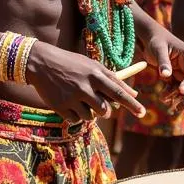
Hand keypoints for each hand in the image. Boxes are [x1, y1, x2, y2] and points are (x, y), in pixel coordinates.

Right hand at [25, 42, 145, 122]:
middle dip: (105, 111)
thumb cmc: (73, 65)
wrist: (41, 63)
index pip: (119, 93)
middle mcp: (85, 87)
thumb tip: (133, 93)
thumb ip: (113, 79)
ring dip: (89, 113)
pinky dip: (75, 116)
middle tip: (99, 105)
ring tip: (80, 100)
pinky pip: (75, 120)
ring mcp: (71, 98)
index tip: (142, 113)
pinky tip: (69, 104)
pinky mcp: (59, 107)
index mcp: (95, 74)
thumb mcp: (93, 66)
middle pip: (105, 110)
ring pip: (90, 117)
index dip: (132, 104)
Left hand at [143, 24, 183, 110]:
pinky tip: (163, 97)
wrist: (151, 38)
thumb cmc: (156, 40)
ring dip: (179, 98)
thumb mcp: (158, 49)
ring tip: (165, 101)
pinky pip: (178, 89)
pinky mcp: (178, 76)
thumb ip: (163, 62)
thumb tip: (166, 75)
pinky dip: (172, 95)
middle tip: (179, 107)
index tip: (180, 90)